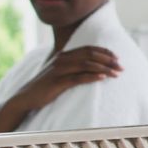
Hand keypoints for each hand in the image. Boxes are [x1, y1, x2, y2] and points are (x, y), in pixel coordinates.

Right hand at [0, 46, 121, 133]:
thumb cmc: (45, 87)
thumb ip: (73, 67)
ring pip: (87, 65)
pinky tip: (103, 79)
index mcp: (64, 55)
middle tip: (121, 67)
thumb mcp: (60, 73)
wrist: (25, 98)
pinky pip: (78, 78)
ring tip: (116, 73)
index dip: (105, 52)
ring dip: (104, 69)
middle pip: (90, 55)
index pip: (88, 49)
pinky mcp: (57, 82)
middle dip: (108, 60)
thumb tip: (93, 67)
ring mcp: (59, 70)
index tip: (118, 58)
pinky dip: (92, 77)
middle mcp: (62, 60)